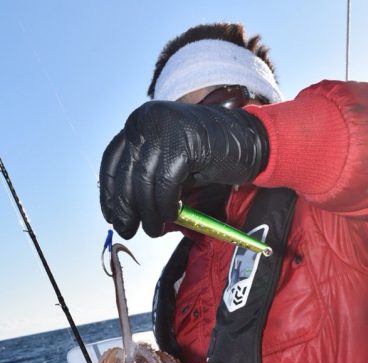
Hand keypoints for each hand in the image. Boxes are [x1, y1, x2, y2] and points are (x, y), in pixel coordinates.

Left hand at [99, 101, 268, 237]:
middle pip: (124, 174)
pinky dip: (166, 206)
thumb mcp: (172, 164)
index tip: (111, 216)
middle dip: (125, 208)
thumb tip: (126, 212)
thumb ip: (149, 179)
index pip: (112, 161)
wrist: (251, 142)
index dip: (109, 193)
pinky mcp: (182, 144)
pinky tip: (173, 215)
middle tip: (128, 230)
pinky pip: (165, 185)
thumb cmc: (211, 155)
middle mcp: (147, 120)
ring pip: (144, 183)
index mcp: (141, 122)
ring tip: (154, 230)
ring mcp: (164, 129)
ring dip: (148, 213)